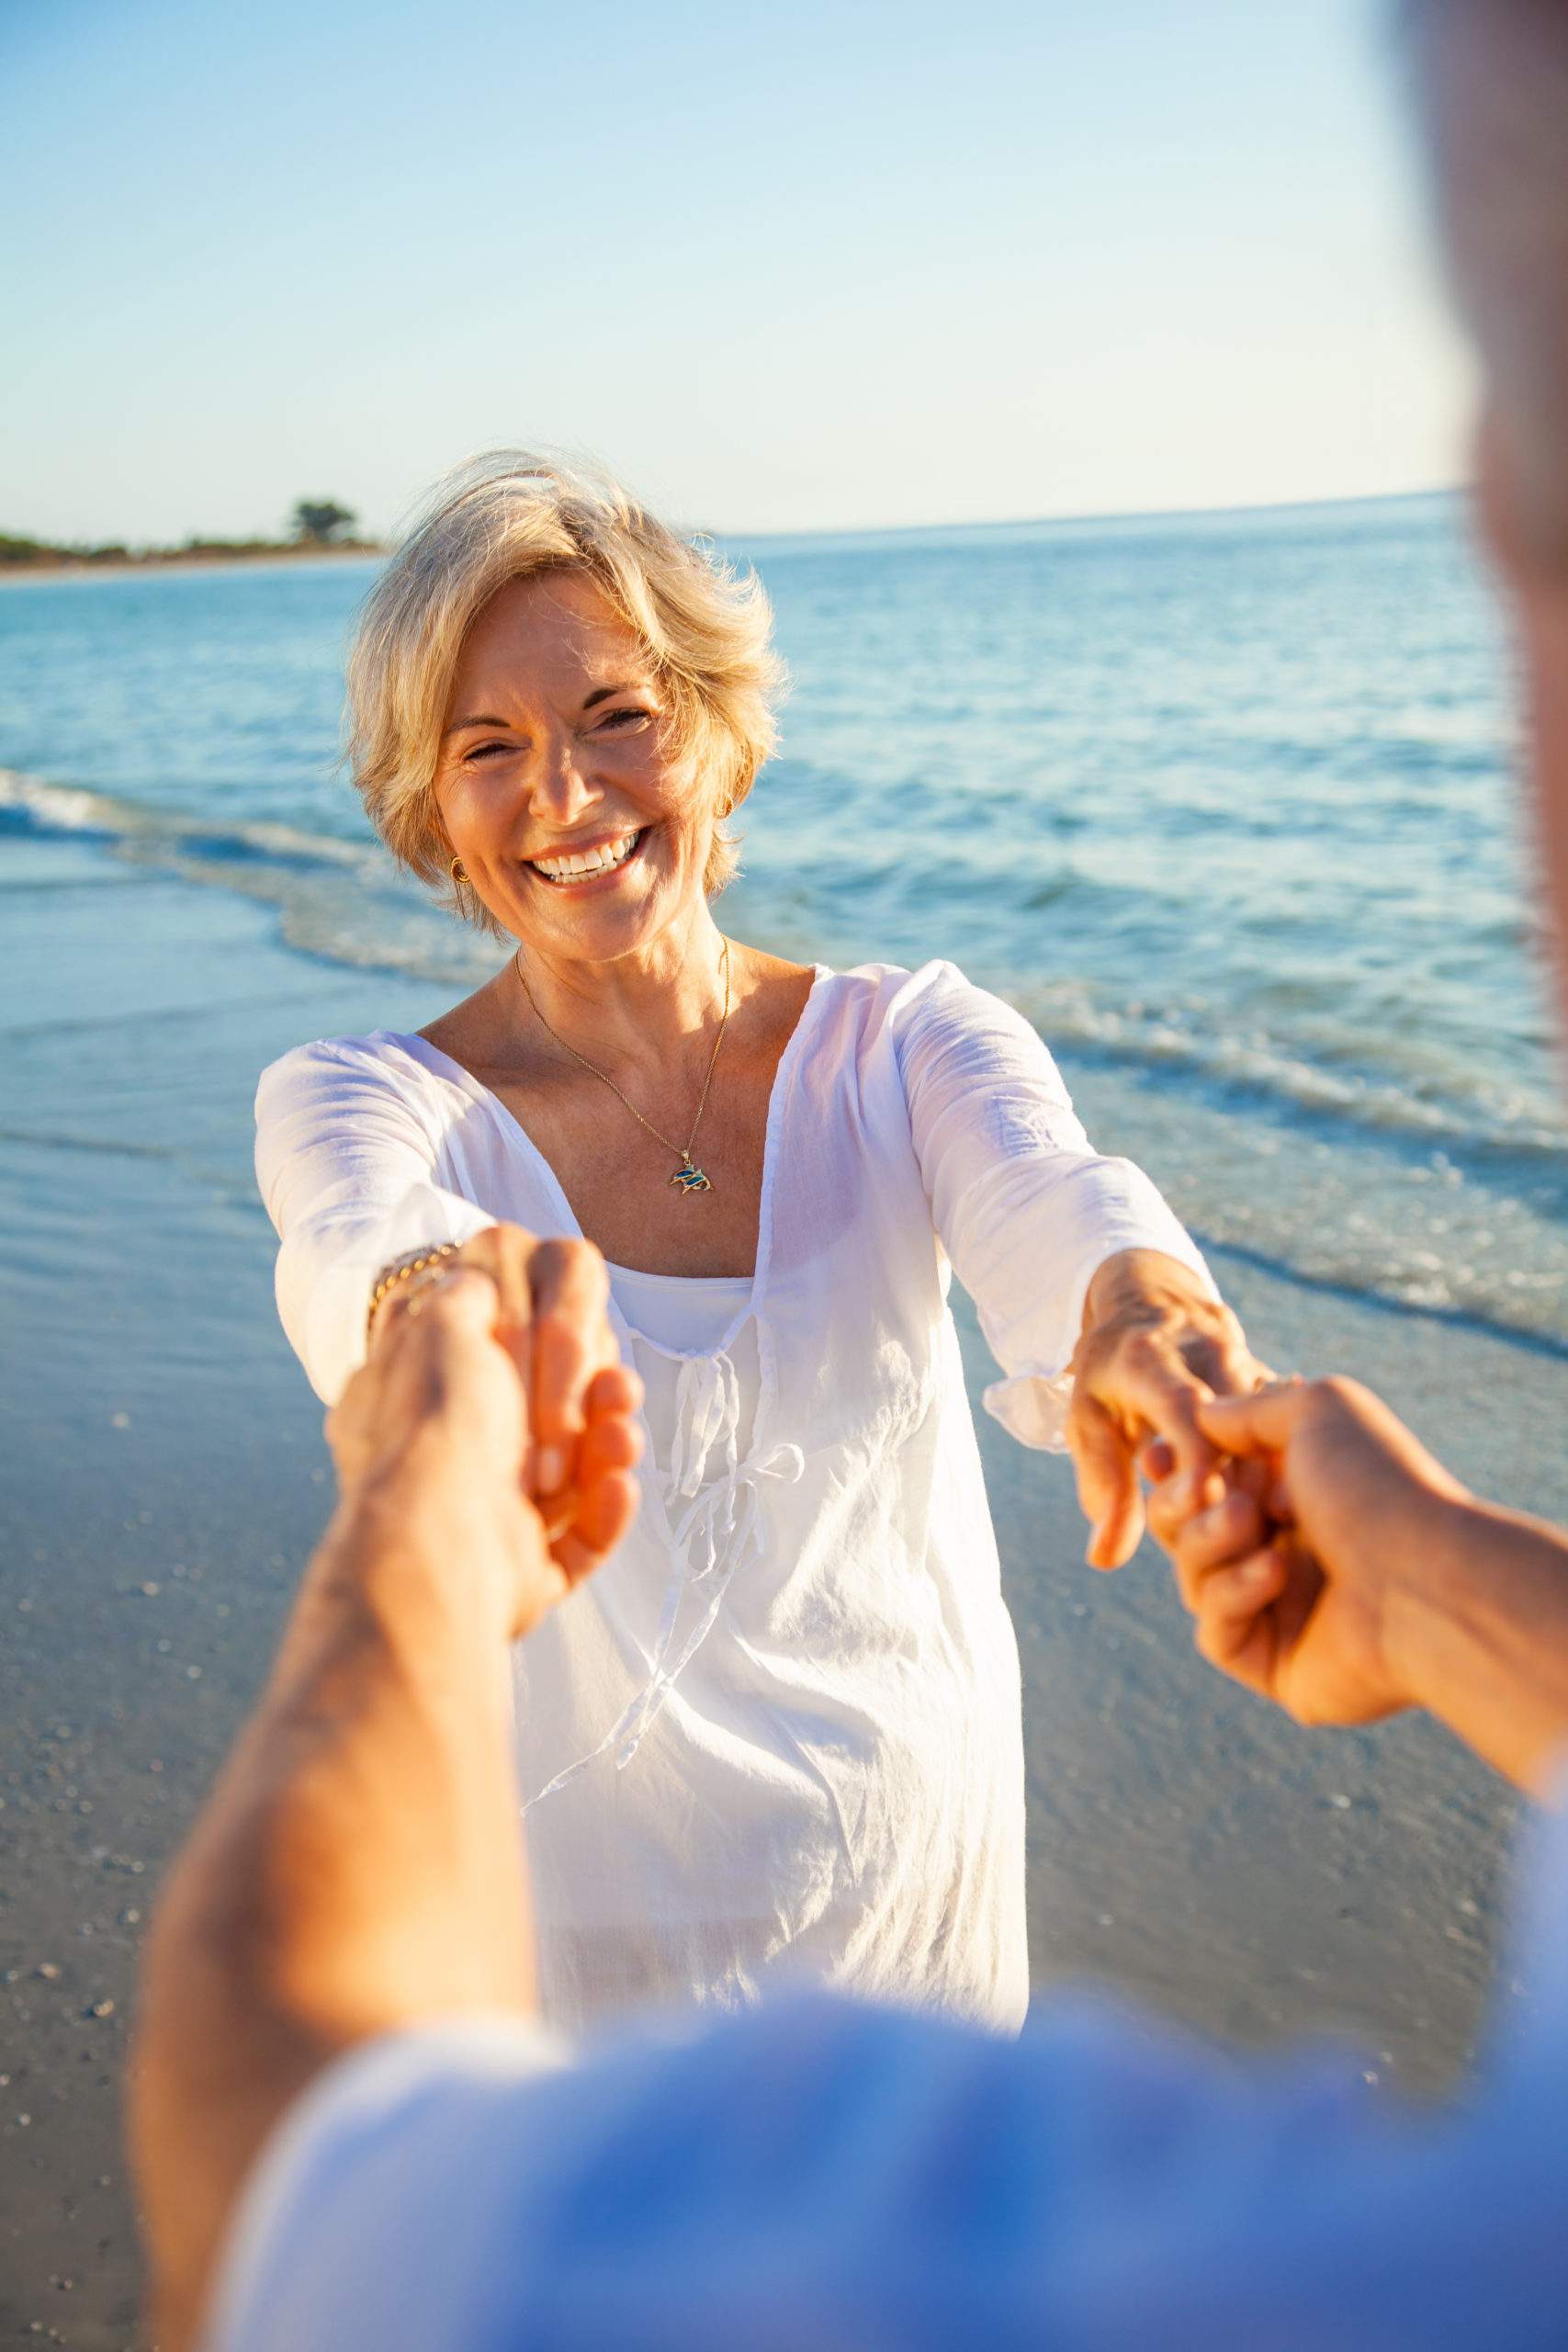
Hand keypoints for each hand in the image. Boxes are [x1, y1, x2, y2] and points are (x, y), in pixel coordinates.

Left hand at [337, 1263, 641, 1623]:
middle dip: (584, 1394)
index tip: (552, 1331)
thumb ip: (467, 1295)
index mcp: (421, 1399)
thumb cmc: (436, 1428)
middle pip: (549, 1405)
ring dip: (608, 1444)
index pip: (495, 1349)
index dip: (539, 1332)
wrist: (438, 1543)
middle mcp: (453, 1452)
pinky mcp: (525, 1565)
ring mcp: (490, 1512)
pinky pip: (584, 1536)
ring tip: (619, 1435)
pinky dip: (607, 1510)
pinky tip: (619, 1485)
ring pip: (574, 1469)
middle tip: (585, 1400)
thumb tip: (477, 1281)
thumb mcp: (444, 1326)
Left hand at [1068, 1249, 1268, 1568]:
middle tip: (1246, 1534)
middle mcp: (1204, 1347)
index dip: (1198, 1457)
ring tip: (1273, 1529)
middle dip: (1244, 1474)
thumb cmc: (1109, 1372)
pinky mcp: (1269, 1369)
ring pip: (1271, 1416)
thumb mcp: (1089, 1420)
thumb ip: (1102, 1486)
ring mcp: (1244, 1353)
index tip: (1206, 1506)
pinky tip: (1295, 1505)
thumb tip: (1105, 1559)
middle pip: (1238, 1415)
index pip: (1183, 1407)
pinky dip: (1289, 1458)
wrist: (1148, 1297)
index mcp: (1149, 1358)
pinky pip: (1288, 1415)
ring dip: (1273, 1472)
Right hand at [1170, 1375, 1469, 1725]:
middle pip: (1185, 1533)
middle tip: (1202, 1486)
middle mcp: (1288, 1553)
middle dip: (1181, 1505)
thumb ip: (1247, 1409)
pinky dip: (1233, 1595)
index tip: (1157, 1455)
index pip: (1210, 1486)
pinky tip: (1276, 1572)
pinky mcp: (1276, 1667)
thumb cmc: (1376, 1486)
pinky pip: (1216, 1634)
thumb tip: (1201, 1420)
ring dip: (1211, 1541)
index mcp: (1298, 1498)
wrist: (1428, 1579)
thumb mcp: (1316, 1410)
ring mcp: (1281, 1614)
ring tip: (1252, 1521)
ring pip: (1194, 1580)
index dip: (1177, 1472)